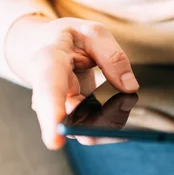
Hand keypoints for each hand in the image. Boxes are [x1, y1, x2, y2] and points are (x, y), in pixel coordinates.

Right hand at [4, 14, 138, 149]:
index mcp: (49, 62)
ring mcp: (58, 109)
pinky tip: (123, 114)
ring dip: (107, 124)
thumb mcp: (92, 32)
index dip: (51, 115)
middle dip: (94, 126)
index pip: (48, 89)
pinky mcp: (71, 116)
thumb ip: (112, 55)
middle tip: (122, 117)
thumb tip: (130, 87)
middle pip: (66, 119)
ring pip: (81, 128)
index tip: (55, 142)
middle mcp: (48, 92)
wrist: (43, 46)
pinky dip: (109, 123)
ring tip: (125, 110)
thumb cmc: (69, 38)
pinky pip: (91, 127)